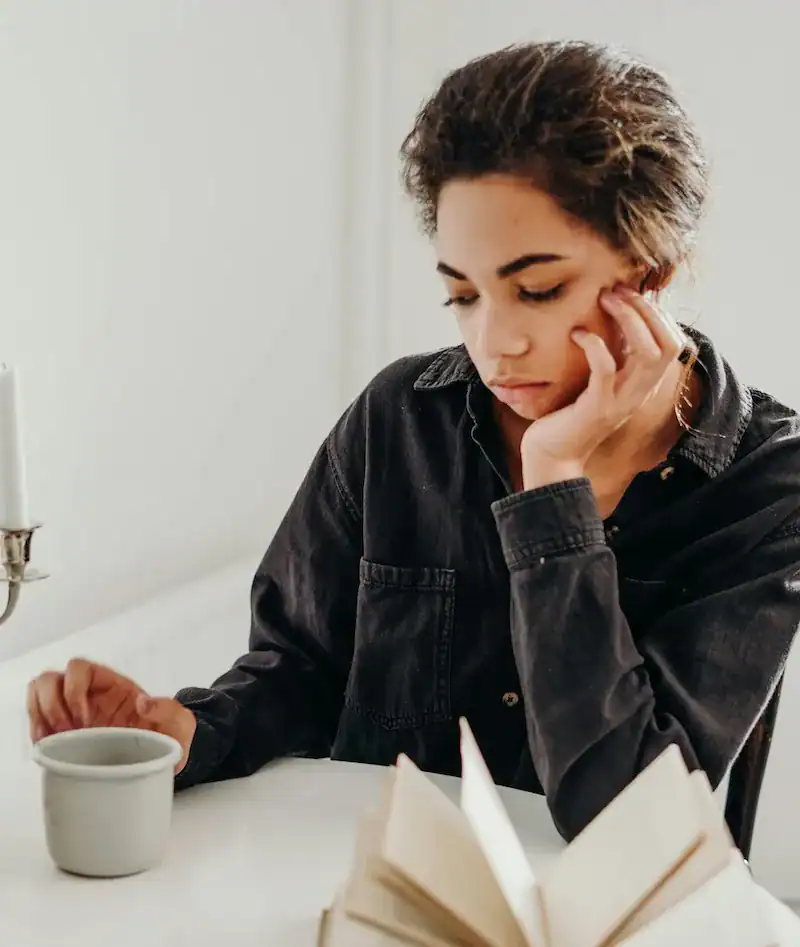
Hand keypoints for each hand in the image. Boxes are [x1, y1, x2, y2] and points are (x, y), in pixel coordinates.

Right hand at [26, 658, 196, 773]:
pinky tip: (46, 749)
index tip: (84, 718)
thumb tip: (145, 703)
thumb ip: (168, 710)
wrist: (165, 757)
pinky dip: (37, 731)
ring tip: (51, 741)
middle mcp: (89, 694)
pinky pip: (39, 721)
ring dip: (38, 716)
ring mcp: (75, 712)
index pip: (80, 668)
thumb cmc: (170, 735)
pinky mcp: (67, 733)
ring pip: (38, 695)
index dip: (73, 689)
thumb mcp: (179, 722)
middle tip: (67, 731)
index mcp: (113, 685)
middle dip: (51, 705)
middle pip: (50, 679)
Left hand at [520, 286, 685, 488]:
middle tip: (616, 290)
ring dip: (629, 319)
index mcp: (644, 384)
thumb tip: (616, 319)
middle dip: (647, 309)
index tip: (630, 292)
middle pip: (668, 343)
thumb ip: (615, 358)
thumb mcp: (601, 382)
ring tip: (604, 299)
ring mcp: (621, 401)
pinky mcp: (597, 407)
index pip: (674, 342)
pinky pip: (606, 368)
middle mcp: (640, 392)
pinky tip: (577, 333)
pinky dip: (595, 345)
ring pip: (647, 352)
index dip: (658, 313)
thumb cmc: (570, 413)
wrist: (552, 455)